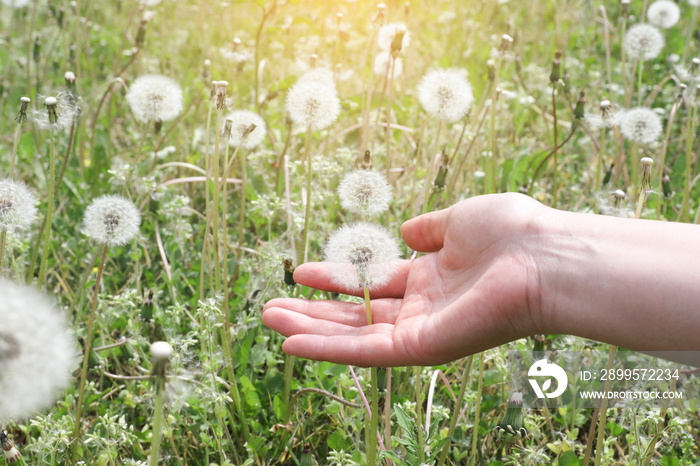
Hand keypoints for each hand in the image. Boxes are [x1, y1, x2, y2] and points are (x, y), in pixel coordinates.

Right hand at [263, 193, 548, 366]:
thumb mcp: (459, 220)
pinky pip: (366, 351)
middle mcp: (423, 308)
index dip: (337, 278)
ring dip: (310, 330)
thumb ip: (429, 228)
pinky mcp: (422, 348)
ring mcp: (421, 330)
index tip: (302, 271)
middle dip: (314, 311)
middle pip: (357, 314)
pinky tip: (291, 344)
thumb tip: (405, 230)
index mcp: (430, 278)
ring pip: (354, 335)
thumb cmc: (511, 232)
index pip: (373, 282)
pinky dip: (327, 349)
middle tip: (272, 306)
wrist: (544, 255)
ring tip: (269, 319)